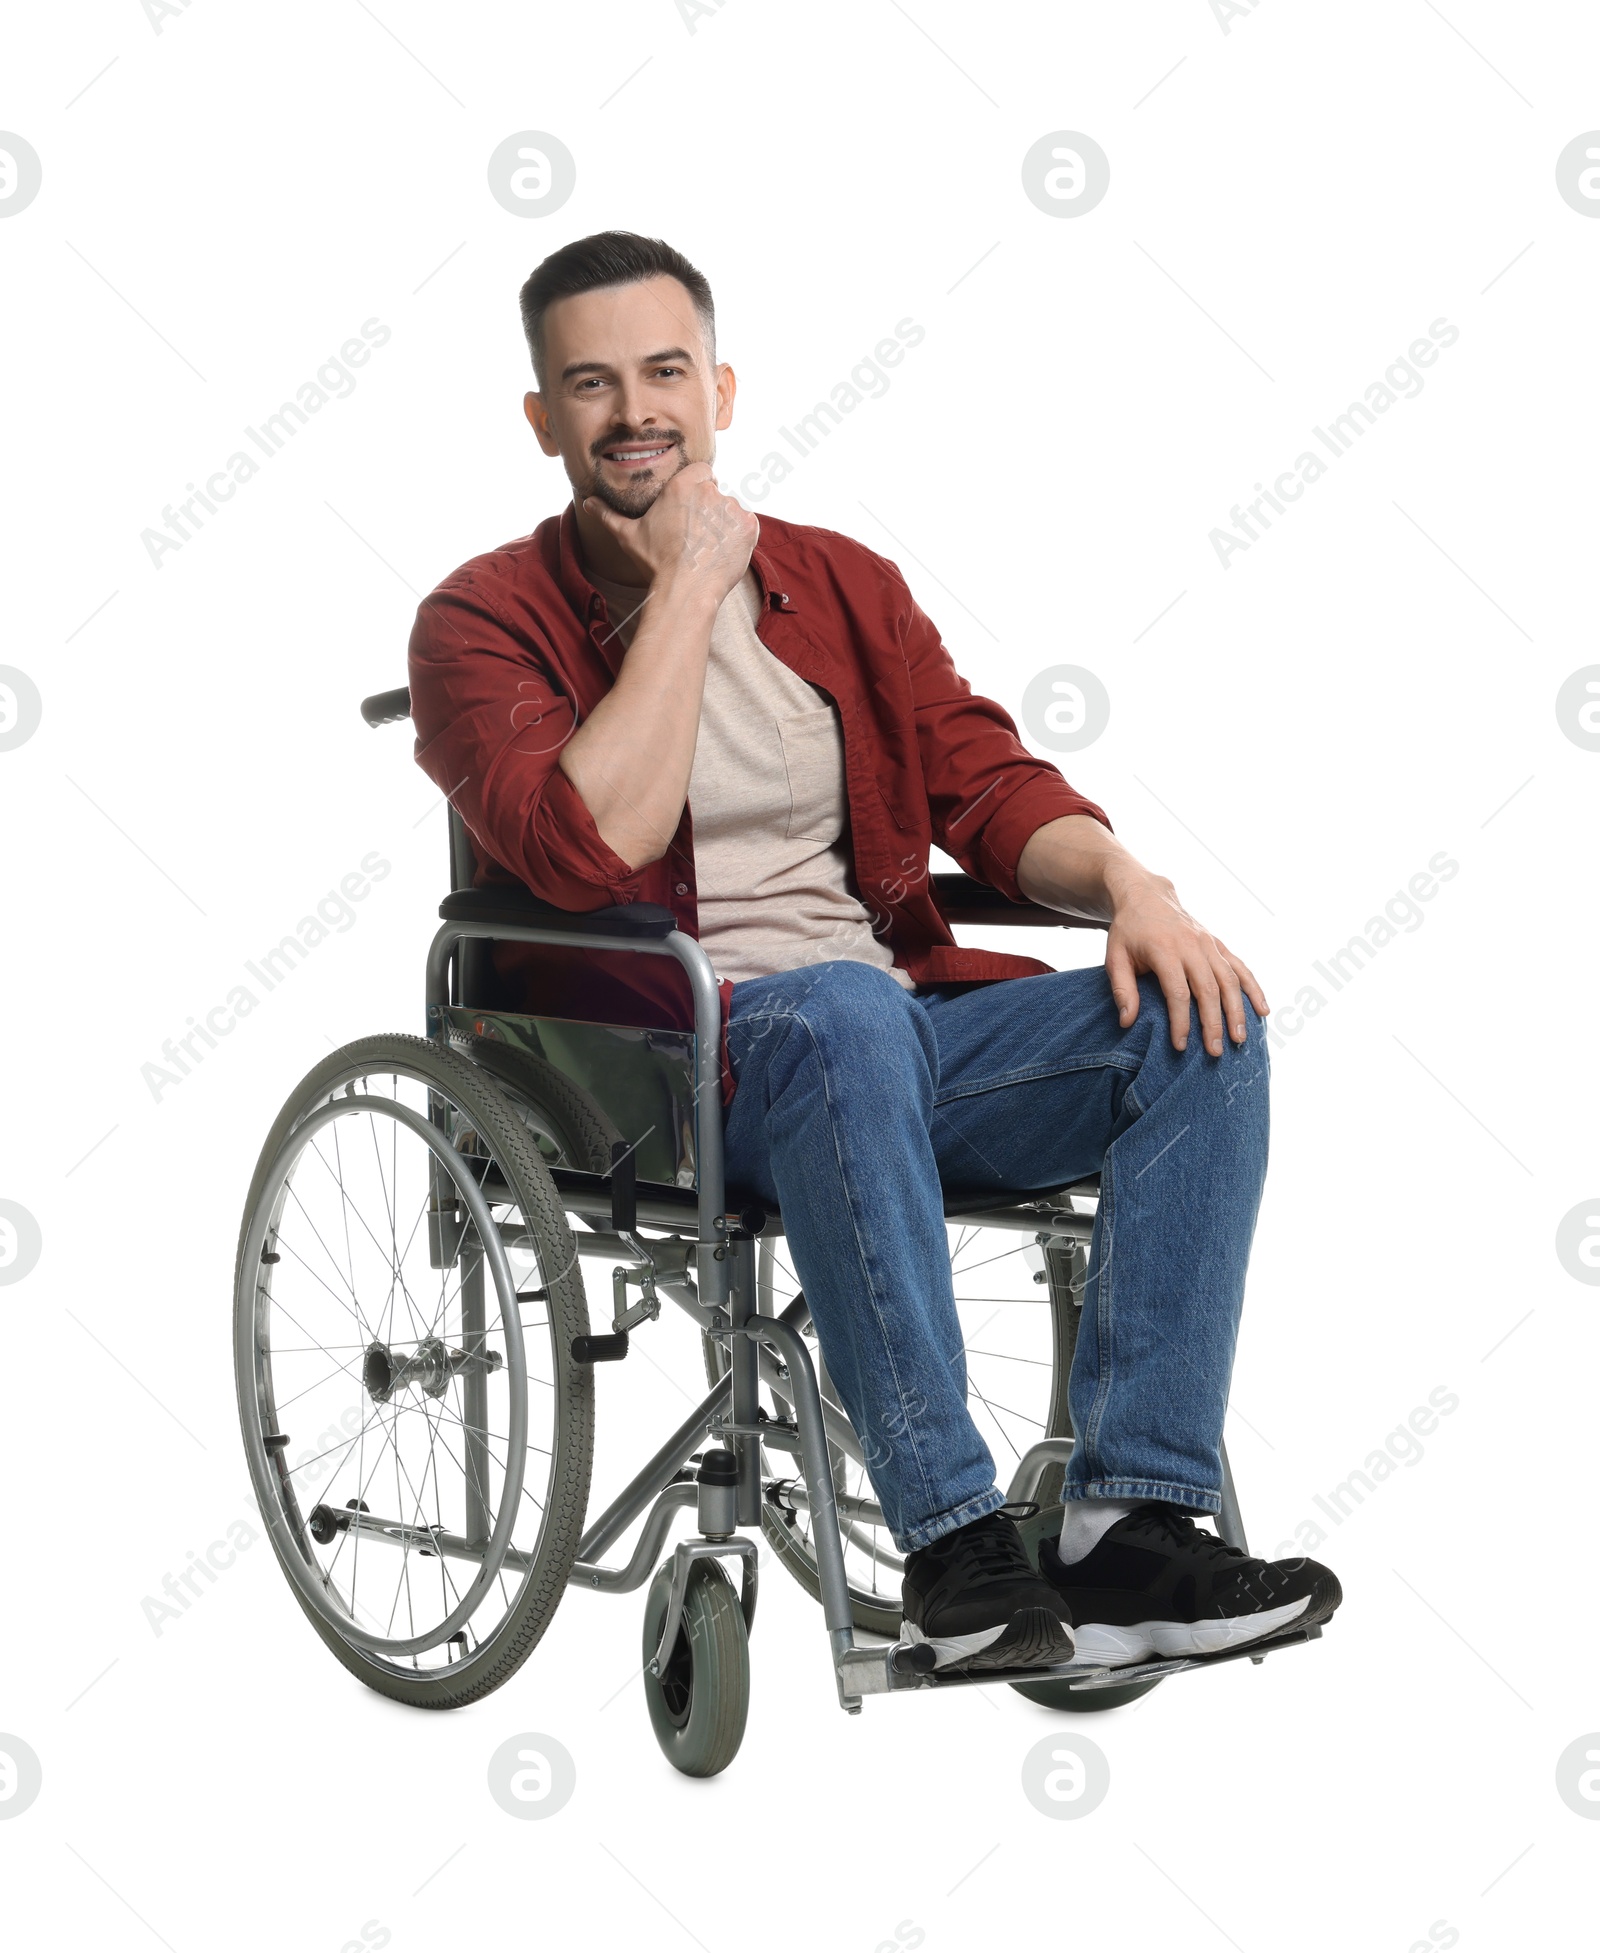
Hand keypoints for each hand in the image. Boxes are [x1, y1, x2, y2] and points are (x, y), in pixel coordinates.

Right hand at [582, 462, 757, 605]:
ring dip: (725, 524)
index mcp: (682, 485)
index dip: (698, 489)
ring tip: (708, 548)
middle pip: (716, 492)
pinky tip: (722, 552)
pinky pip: (748, 525)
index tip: (691, 509)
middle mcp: (709, 491)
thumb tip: (587, 503)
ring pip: (732, 510)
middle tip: (697, 535)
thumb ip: (608, 515)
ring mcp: (732, 508)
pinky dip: (739, 537)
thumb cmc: (656, 562)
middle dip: (710, 509)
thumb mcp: (628, 535)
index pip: (702, 472)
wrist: (685, 589)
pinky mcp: (749, 527)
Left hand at [1103, 870, 1268, 1056]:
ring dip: (1237, 1010)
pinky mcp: (1218, 943)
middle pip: (1208, 989)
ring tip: (1240, 1039)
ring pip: (1229, 979)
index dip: (1181, 1021)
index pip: (1177, 992)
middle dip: (1213, 1023)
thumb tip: (1127, 1022)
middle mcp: (1191, 945)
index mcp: (1165, 949)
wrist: (1146, 896)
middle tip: (1215, 1052)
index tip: (1180, 1046)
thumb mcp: (1114, 957)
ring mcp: (1208, 943)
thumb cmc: (1128, 932)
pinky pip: (1240, 966)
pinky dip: (1254, 988)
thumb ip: (1122, 989)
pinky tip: (1263, 1010)